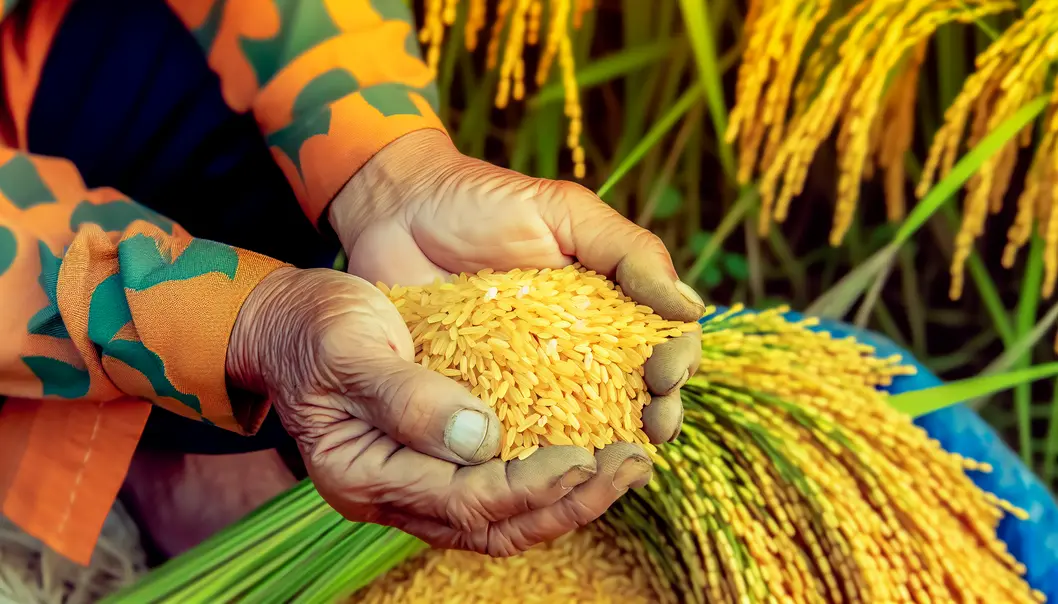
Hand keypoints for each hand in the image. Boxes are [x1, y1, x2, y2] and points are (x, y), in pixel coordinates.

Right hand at [226, 267, 655, 555]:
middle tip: (631, 464)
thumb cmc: (312, 327)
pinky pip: (497, 488)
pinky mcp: (433, 462)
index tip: (587, 454)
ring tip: (628, 462)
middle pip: (495, 526)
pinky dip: (545, 478)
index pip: (465, 500)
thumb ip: (409, 398)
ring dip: (568, 497)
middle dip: (569, 502)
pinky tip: (589, 447)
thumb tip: (483, 438)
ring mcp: (414, 484)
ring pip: (503, 518)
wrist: (285, 321)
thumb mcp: (351, 349)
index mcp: (366, 474)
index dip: (530, 485)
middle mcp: (393, 495)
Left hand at [329, 129, 705, 444]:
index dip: (676, 363)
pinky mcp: (478, 397)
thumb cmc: (482, 201)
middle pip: (632, 393)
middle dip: (653, 414)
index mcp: (606, 305)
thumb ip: (627, 250)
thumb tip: (690, 307)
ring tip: (611, 456)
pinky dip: (533, 454)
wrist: (396, 212)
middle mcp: (575, 349)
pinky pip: (512, 434)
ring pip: (579, 424)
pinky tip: (544, 469)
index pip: (662, 343)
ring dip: (604, 444)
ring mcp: (528, 378)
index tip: (667, 374)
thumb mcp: (563, 211)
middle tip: (654, 427)